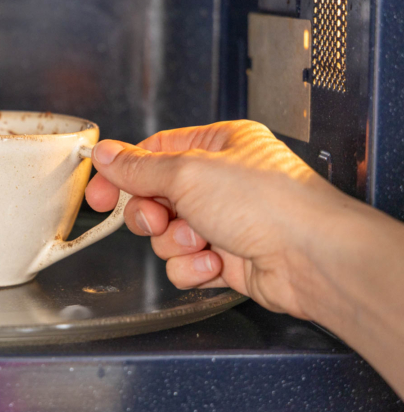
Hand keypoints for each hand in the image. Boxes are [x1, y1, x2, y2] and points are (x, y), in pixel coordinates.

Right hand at [85, 120, 347, 319]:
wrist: (311, 259)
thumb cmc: (271, 204)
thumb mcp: (188, 173)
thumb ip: (138, 167)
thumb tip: (105, 154)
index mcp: (218, 145)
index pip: (153, 153)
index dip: (122, 173)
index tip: (98, 193)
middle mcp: (221, 181)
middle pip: (155, 197)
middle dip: (151, 214)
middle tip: (158, 218)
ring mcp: (224, 220)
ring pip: (166, 235)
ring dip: (175, 242)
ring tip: (201, 240)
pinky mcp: (226, 258)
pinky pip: (184, 263)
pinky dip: (193, 266)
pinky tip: (216, 262)